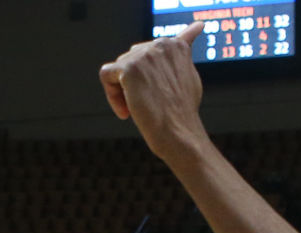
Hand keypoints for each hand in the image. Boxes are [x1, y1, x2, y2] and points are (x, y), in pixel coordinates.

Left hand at [98, 21, 206, 164]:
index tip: (154, 90)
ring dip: (123, 91)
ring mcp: (145, 55)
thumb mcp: (190, 74)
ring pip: (119, 68)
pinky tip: (126, 111)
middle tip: (146, 104)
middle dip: (135, 82)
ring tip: (137, 109)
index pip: (149, 52)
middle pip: (132, 59)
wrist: (178, 132)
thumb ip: (182, 57)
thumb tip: (193, 33)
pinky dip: (112, 96)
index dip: (148, 75)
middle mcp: (161, 45)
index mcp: (175, 45)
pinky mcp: (128, 68)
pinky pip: (107, 75)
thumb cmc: (183, 112)